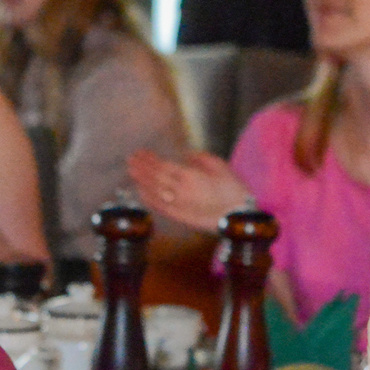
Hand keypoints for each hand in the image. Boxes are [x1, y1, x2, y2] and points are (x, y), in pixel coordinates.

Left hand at [127, 149, 247, 231]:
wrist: (239, 215)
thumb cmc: (233, 190)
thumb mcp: (221, 166)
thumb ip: (201, 159)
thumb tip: (187, 155)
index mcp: (190, 176)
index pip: (163, 166)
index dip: (150, 159)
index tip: (141, 152)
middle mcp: (180, 191)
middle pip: (154, 178)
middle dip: (141, 167)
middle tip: (130, 159)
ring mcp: (178, 205)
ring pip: (153, 192)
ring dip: (141, 181)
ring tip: (131, 171)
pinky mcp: (180, 217)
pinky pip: (159, 207)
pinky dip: (148, 199)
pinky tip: (140, 191)